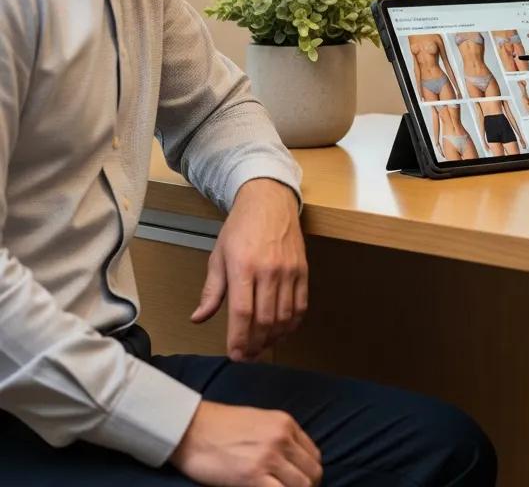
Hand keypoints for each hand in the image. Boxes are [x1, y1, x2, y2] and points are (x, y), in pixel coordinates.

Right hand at [169, 400, 321, 486]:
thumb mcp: (260, 422)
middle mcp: (282, 438)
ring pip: (302, 485)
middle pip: (312, 472)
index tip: (302, 483)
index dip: (310, 474)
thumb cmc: (222, 426)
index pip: (314, 455)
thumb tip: (292, 461)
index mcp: (286, 424)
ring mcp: (269, 457)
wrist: (192, 428)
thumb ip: (280, 437)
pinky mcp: (252, 476)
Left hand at [191, 179, 307, 361]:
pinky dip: (293, 323)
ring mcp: (289, 270)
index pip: (242, 313)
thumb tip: (199, 318)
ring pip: (284, 316)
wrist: (269, 200)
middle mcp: (268, 270)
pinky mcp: (303, 269)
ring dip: (273, 337)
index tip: (235, 354)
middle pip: (265, 319)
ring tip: (262, 345)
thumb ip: (211, 290)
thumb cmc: (241, 227)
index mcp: (243, 267)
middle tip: (247, 355)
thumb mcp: (219, 255)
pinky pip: (301, 304)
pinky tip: (282, 329)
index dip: (239, 339)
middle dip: (255, 344)